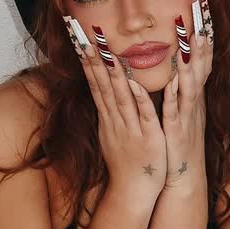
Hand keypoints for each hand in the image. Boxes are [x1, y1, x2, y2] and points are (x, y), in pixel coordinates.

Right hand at [63, 14, 166, 205]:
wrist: (134, 190)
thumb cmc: (127, 160)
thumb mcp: (114, 132)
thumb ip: (110, 111)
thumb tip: (103, 91)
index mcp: (109, 117)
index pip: (96, 84)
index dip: (88, 62)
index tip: (81, 41)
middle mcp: (116, 120)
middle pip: (103, 86)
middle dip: (94, 61)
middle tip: (85, 38)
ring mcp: (130, 128)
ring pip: (120, 97)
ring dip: (114, 74)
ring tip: (107, 52)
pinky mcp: (148, 138)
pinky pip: (144, 115)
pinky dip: (140, 100)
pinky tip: (137, 84)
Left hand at [161, 0, 213, 188]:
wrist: (180, 174)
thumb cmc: (179, 141)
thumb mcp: (183, 108)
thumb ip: (184, 86)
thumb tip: (182, 64)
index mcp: (192, 95)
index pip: (200, 59)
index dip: (203, 35)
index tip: (203, 10)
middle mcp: (193, 101)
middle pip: (201, 64)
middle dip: (202, 38)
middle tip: (203, 12)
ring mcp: (187, 115)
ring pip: (192, 82)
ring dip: (193, 60)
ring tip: (194, 37)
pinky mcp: (177, 131)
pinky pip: (176, 109)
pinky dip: (176, 94)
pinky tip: (174, 79)